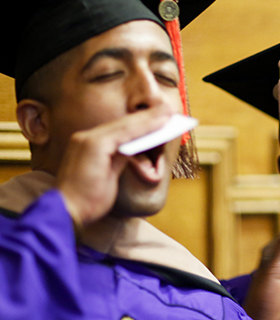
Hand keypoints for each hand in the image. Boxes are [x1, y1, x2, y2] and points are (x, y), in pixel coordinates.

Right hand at [56, 105, 172, 227]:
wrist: (68, 213)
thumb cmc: (86, 200)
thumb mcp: (107, 176)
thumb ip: (119, 160)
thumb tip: (135, 151)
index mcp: (87, 144)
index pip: (119, 130)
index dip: (140, 124)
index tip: (160, 118)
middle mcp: (86, 138)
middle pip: (123, 124)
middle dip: (148, 117)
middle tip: (169, 110)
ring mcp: (89, 139)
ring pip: (126, 125)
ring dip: (149, 118)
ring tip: (169, 112)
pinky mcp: (95, 145)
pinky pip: (125, 132)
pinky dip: (144, 126)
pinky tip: (160, 123)